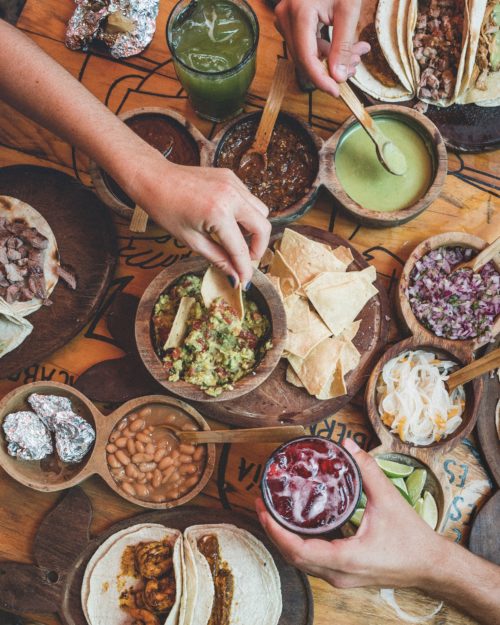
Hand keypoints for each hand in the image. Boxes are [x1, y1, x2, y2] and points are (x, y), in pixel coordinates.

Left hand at [124, 153, 270, 287]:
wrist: (154, 178)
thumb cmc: (166, 209)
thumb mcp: (191, 240)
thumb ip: (218, 259)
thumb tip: (235, 277)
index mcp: (218, 213)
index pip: (240, 249)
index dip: (244, 269)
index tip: (245, 281)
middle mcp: (231, 196)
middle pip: (263, 227)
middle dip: (258, 248)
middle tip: (245, 259)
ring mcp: (233, 183)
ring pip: (261, 211)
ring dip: (254, 229)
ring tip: (235, 239)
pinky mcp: (231, 176)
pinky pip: (249, 199)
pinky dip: (245, 213)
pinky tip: (228, 221)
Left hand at [256, 438, 443, 588]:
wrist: (431, 566)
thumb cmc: (412, 538)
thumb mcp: (389, 499)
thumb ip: (367, 469)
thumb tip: (348, 444)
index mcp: (347, 558)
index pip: (299, 550)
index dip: (276, 531)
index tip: (264, 510)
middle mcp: (339, 574)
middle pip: (293, 558)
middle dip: (273, 532)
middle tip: (261, 505)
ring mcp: (340, 578)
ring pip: (301, 563)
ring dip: (283, 540)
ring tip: (271, 513)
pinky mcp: (344, 575)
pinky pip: (312, 563)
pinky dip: (297, 546)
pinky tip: (294, 526)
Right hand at [275, 0, 369, 95]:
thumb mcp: (348, 10)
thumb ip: (343, 46)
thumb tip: (338, 78)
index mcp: (299, 13)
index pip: (306, 58)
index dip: (321, 80)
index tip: (337, 92)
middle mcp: (285, 17)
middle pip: (306, 58)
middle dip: (331, 67)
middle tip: (357, 65)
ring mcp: (285, 18)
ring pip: (307, 53)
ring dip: (331, 59)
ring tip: (357, 53)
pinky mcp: (290, 19)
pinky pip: (306, 43)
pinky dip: (326, 49)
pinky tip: (346, 47)